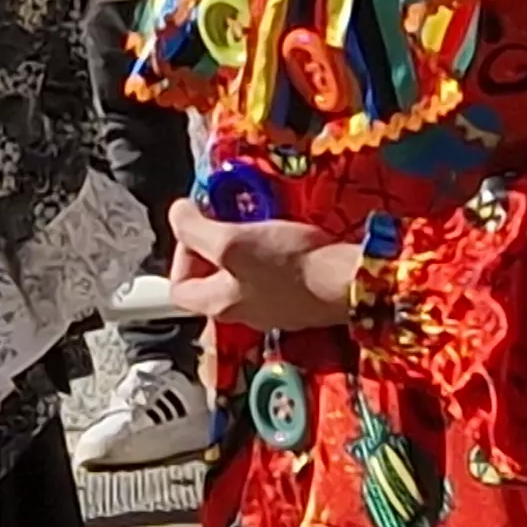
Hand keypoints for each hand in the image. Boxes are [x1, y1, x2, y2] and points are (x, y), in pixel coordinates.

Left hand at [164, 200, 357, 332]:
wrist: (348, 281)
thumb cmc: (290, 264)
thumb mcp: (232, 241)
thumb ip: (195, 229)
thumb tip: (177, 213)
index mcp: (219, 304)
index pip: (179, 287)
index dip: (180, 255)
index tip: (200, 228)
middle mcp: (242, 313)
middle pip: (209, 281)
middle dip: (211, 247)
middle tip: (225, 222)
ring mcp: (272, 308)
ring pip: (241, 277)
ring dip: (241, 248)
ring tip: (253, 225)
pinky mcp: (297, 298)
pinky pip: (271, 275)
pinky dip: (268, 254)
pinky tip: (281, 237)